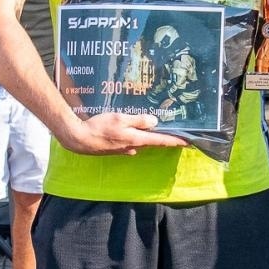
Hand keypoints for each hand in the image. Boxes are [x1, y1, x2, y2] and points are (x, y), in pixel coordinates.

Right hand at [60, 112, 186, 155]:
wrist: (78, 139)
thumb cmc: (98, 127)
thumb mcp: (119, 118)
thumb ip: (138, 120)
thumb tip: (155, 121)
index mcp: (136, 139)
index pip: (162, 141)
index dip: (177, 141)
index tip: (190, 142)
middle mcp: (133, 147)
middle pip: (154, 142)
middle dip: (165, 137)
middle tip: (177, 133)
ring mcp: (125, 150)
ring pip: (142, 142)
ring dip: (149, 136)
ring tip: (155, 128)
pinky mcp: (116, 149)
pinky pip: (131, 142)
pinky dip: (135, 136)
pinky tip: (131, 130)